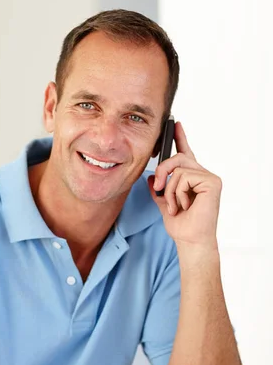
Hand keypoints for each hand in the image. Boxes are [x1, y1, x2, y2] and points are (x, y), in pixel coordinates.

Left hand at [148, 122, 221, 249]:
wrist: (190, 240)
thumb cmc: (182, 226)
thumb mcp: (164, 204)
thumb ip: (159, 189)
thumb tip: (151, 177)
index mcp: (192, 178)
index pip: (185, 154)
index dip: (180, 138)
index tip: (175, 124)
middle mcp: (202, 175)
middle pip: (177, 157)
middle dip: (163, 171)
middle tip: (158, 187)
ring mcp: (209, 177)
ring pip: (178, 169)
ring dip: (170, 190)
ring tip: (177, 205)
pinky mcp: (212, 182)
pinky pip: (185, 177)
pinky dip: (179, 193)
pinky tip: (186, 205)